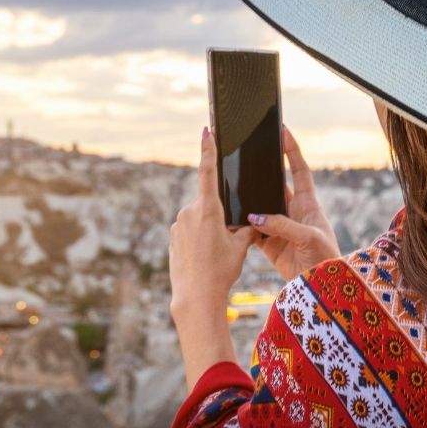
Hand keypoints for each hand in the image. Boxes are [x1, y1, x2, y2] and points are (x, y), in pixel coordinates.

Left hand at [169, 126, 255, 327]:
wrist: (195, 296)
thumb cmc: (220, 271)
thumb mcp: (241, 248)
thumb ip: (247, 229)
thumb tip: (253, 223)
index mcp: (208, 208)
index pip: (208, 171)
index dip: (208, 149)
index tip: (206, 131)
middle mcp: (189, 212)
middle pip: (209, 204)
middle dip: (220, 216)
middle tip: (228, 241)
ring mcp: (178, 225)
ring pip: (199, 219)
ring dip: (210, 230)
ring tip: (216, 255)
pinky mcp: (173, 238)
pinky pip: (190, 232)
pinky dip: (199, 241)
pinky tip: (205, 259)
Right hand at [248, 126, 339, 278]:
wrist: (322, 287)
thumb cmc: (326, 258)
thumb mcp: (308, 237)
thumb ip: (282, 225)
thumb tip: (255, 217)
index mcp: (309, 203)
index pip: (299, 170)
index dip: (291, 150)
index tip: (282, 132)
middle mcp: (293, 212)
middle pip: (275, 186)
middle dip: (262, 173)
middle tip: (246, 158)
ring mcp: (280, 227)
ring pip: (261, 208)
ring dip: (249, 202)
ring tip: (233, 188)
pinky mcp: (270, 245)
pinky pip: (253, 231)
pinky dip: (243, 227)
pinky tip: (232, 220)